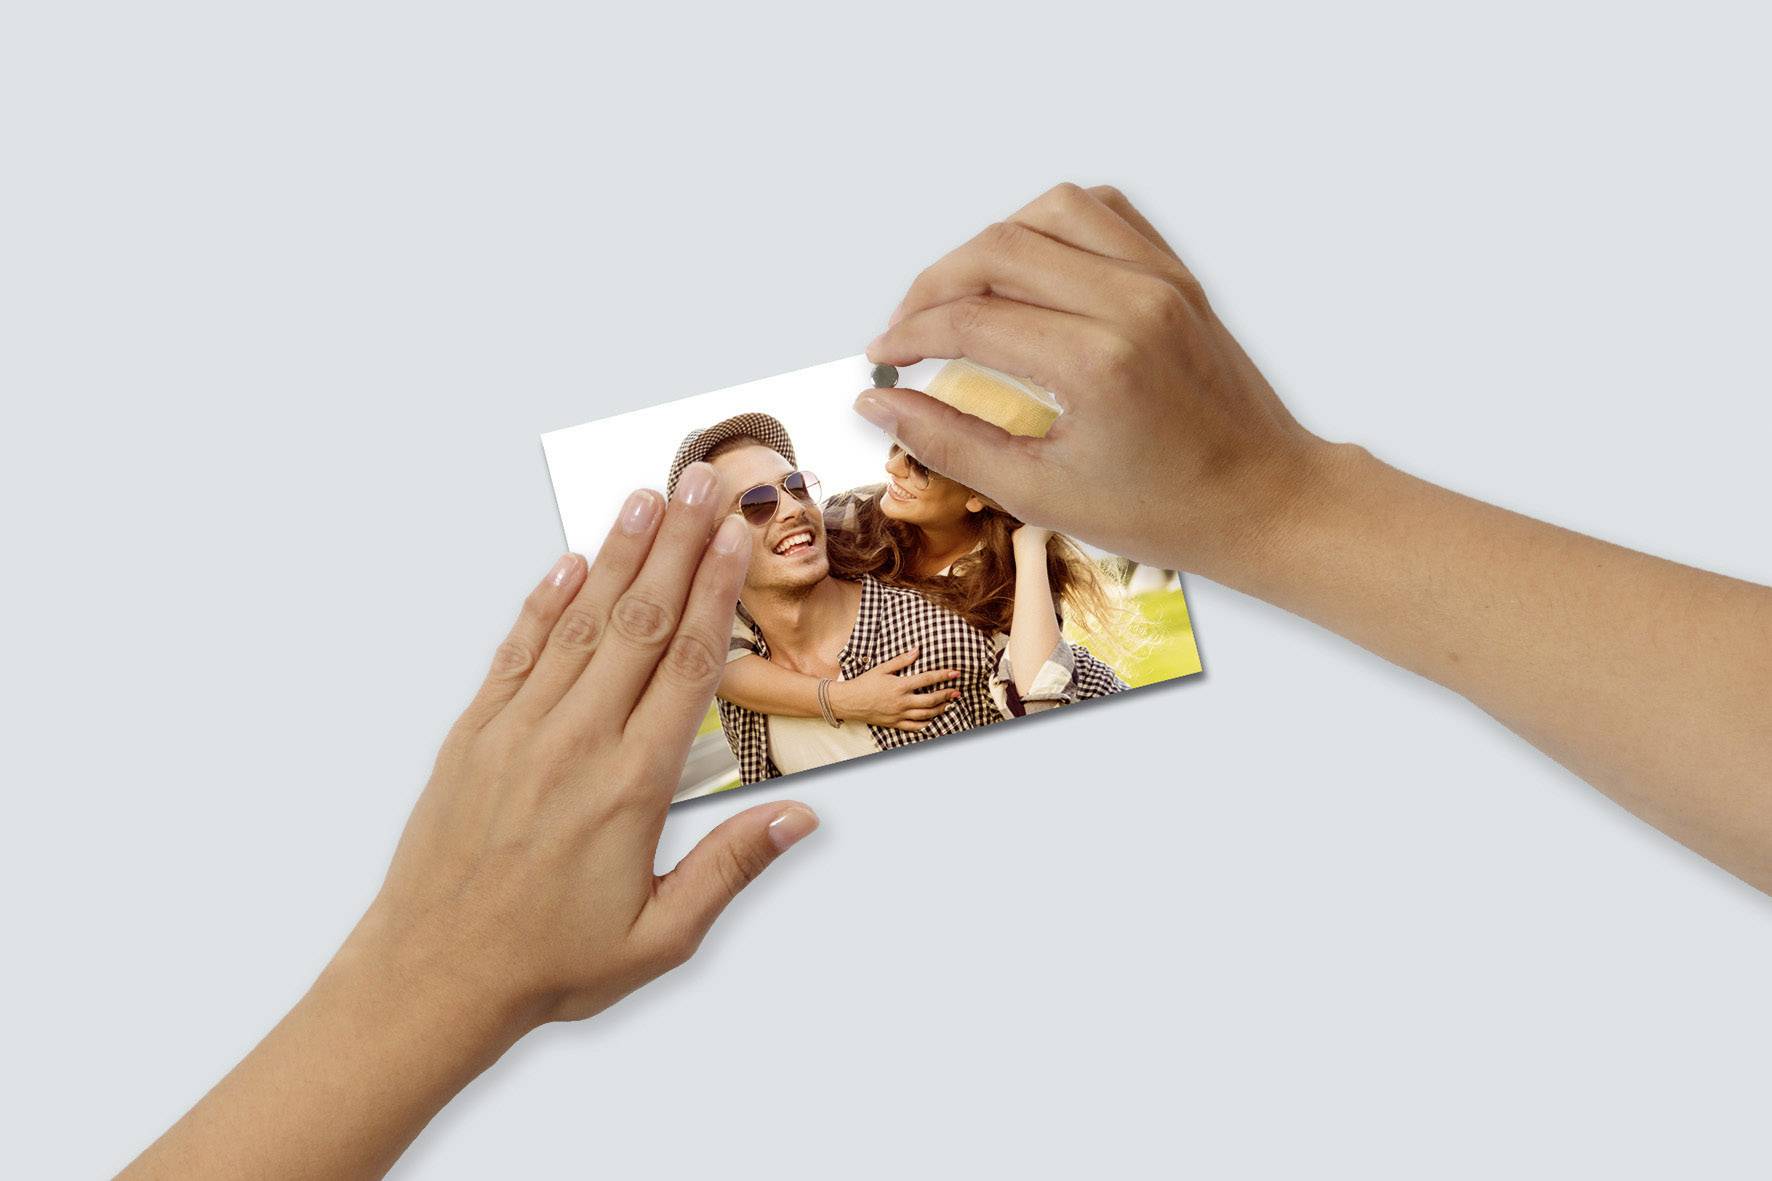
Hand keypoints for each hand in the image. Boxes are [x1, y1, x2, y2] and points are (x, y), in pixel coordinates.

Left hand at [346, 464, 819, 1030]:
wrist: (431, 976)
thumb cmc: (546, 962)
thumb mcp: (660, 937)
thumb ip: (730, 869)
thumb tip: (799, 819)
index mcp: (630, 787)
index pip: (686, 666)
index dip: (715, 592)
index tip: (736, 537)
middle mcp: (575, 743)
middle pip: (639, 622)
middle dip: (677, 545)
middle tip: (702, 483)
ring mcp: (518, 731)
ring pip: (580, 623)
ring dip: (616, 555)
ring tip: (645, 497)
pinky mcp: (473, 735)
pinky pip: (516, 652)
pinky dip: (544, 602)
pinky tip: (569, 562)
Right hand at [828, 645, 961, 731]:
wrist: (849, 702)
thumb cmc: (865, 683)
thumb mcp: (882, 668)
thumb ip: (901, 660)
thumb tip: (917, 650)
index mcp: (900, 686)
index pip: (927, 680)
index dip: (943, 675)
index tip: (956, 673)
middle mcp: (902, 702)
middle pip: (931, 700)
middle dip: (946, 695)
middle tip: (957, 692)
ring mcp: (899, 714)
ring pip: (926, 715)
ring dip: (940, 709)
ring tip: (949, 704)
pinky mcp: (895, 723)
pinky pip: (915, 727)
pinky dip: (926, 724)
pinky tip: (933, 719)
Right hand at [856, 182, 1342, 577]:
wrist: (1265, 499)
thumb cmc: (1167, 510)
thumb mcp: (1042, 494)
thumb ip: (950, 443)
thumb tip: (878, 406)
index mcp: (1097, 363)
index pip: (971, 320)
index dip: (909, 336)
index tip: (881, 361)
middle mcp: (1131, 302)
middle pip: (997, 251)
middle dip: (933, 287)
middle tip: (905, 332)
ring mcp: (1160, 278)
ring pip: (1047, 212)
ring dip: (988, 244)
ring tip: (960, 294)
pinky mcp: (1177, 273)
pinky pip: (1102, 212)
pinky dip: (1050, 224)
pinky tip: (1027, 266)